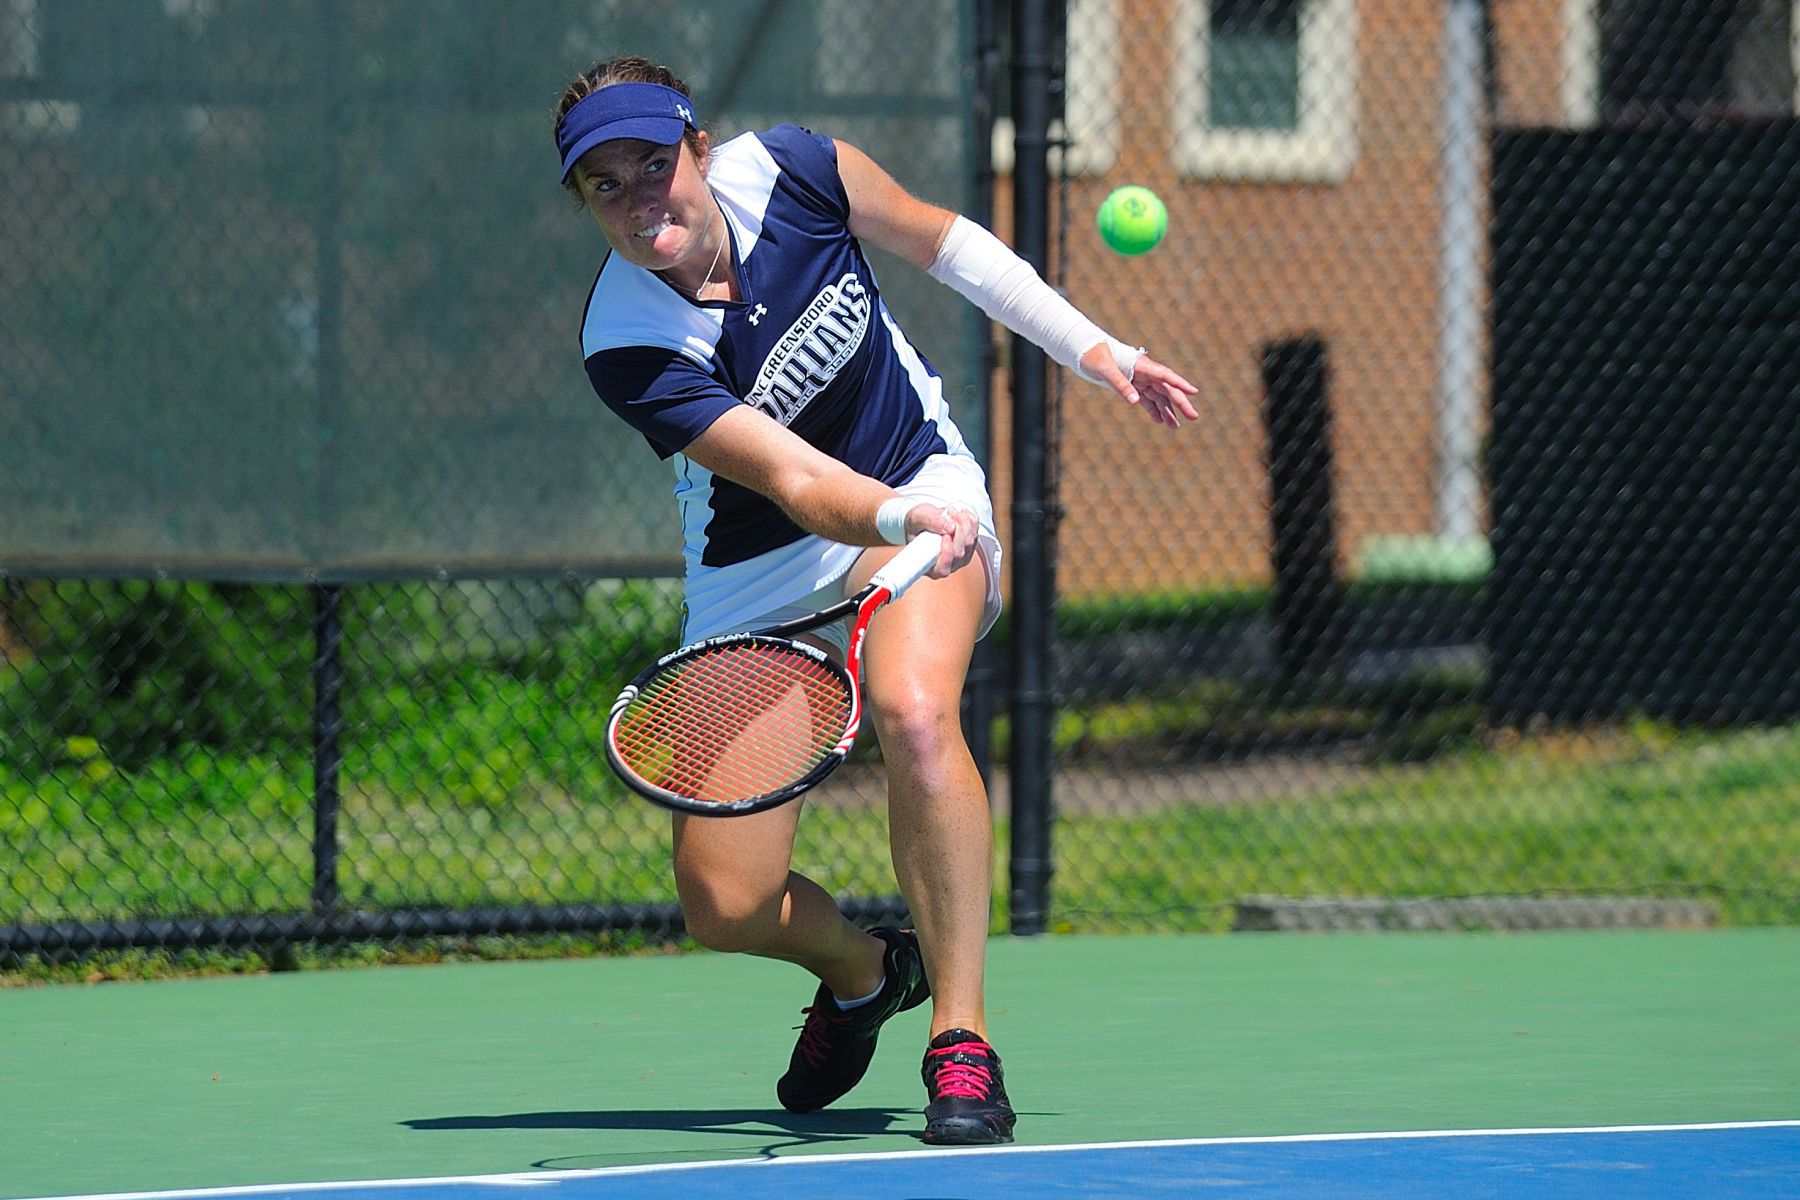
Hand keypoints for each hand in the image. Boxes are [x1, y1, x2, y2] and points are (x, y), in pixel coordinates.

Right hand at [902, 501, 981, 577]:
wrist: (924, 519)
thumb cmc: (917, 523)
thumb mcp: (917, 518)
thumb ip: (931, 522)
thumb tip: (950, 527)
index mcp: (929, 565)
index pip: (942, 568)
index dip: (947, 554)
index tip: (945, 537)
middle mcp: (946, 565)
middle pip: (959, 553)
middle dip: (957, 530)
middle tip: (949, 513)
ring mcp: (960, 558)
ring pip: (969, 543)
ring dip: (964, 524)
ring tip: (952, 511)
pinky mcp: (969, 548)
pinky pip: (976, 535)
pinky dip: (971, 522)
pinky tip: (961, 514)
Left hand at [1079, 344, 1200, 428]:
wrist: (1082, 351)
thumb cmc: (1093, 355)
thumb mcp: (1105, 370)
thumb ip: (1121, 384)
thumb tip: (1136, 402)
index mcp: (1141, 365)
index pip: (1165, 375)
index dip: (1180, 384)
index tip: (1194, 392)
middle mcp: (1144, 373)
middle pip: (1167, 389)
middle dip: (1180, 403)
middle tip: (1194, 417)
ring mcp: (1139, 380)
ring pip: (1158, 397)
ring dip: (1167, 411)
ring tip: (1175, 427)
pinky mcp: (1131, 386)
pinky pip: (1146, 400)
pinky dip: (1153, 410)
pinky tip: (1160, 421)